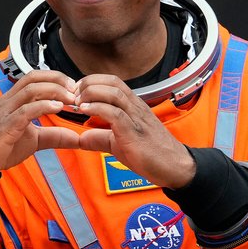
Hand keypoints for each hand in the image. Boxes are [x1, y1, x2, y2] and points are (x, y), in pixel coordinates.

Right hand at [0, 70, 81, 178]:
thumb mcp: (33, 141)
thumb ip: (53, 137)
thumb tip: (77, 138)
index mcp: (14, 100)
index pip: (35, 77)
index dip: (56, 78)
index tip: (75, 88)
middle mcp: (8, 101)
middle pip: (34, 77)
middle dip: (58, 79)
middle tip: (77, 90)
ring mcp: (5, 112)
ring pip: (30, 90)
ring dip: (54, 91)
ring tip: (71, 99)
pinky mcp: (4, 127)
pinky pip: (25, 111)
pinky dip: (43, 106)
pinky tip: (57, 108)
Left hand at [72, 74, 195, 188]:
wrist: (174, 167)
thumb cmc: (152, 154)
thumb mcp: (119, 144)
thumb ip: (100, 139)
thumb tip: (81, 138)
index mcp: (133, 106)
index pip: (112, 82)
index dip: (92, 81)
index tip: (76, 90)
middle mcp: (135, 107)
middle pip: (112, 82)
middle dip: (89, 83)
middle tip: (73, 94)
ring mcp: (136, 118)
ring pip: (114, 93)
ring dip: (91, 93)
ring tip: (77, 101)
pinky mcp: (134, 132)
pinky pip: (116, 114)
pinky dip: (98, 109)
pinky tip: (85, 111)